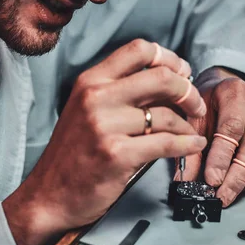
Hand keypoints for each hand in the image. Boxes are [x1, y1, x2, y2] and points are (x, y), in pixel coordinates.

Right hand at [3, 40, 207, 244]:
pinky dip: (187, 145)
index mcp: (91, 80)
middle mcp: (96, 97)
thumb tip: (171, 80)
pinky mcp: (116, 154)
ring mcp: (105, 125)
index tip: (183, 73)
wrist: (49, 195)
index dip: (170, 58)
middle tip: (196, 105)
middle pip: (161, 77)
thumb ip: (121, 91)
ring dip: (188, 125)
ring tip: (190, 132)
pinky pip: (166, 144)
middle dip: (188, 91)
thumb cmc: (75, 153)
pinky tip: (193, 145)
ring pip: (167, 115)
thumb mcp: (88, 109)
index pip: (139, 50)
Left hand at [178, 67, 244, 206]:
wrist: (225, 90)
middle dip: (239, 175)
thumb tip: (186, 180)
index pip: (232, 128)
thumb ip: (190, 149)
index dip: (222, 158)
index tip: (213, 180)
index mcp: (234, 91)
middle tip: (224, 194)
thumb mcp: (193, 120)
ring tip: (238, 186)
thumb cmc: (209, 105)